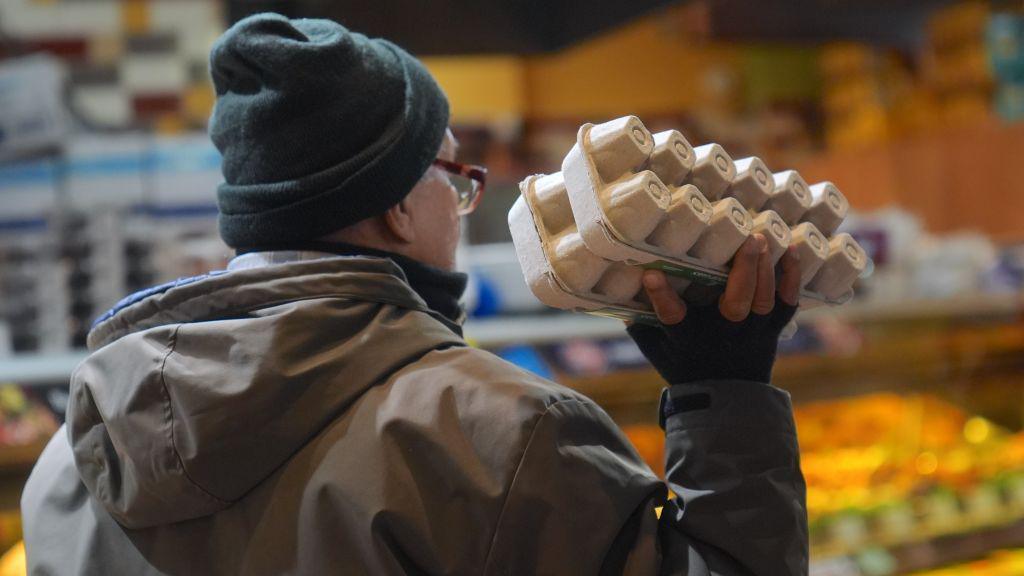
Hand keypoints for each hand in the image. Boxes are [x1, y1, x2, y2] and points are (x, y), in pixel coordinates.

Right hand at [627, 234, 801, 384]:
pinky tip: (793, 250)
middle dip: (742, 271)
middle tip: (748, 239)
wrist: (727, 399)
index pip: (672, 317)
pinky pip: (786, 304)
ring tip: (763, 238)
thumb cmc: (684, 365)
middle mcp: (723, 335)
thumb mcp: (656, 348)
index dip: (662, 297)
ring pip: (762, 301)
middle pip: (735, 304)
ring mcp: (752, 332)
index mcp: (689, 339)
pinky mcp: (772, 330)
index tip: (651, 274)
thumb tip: (617, 284)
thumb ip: (640, 320)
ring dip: (764, 268)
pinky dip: (792, 278)